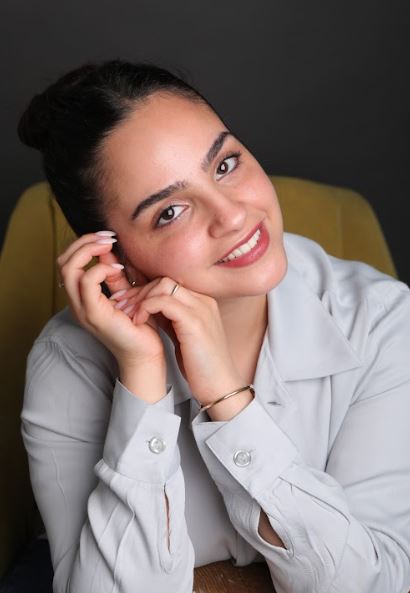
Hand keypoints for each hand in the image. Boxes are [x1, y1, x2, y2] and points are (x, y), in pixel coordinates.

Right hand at [56, 232, 166, 368]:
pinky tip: (117, 269)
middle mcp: (77, 303)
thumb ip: (114, 274)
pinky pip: (87, 282)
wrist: (145, 353)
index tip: (107, 237)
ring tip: (109, 246)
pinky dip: (100, 268)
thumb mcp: (125, 293)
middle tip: (107, 237)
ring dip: (89, 250)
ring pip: (68, 268)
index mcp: (81, 298)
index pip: (67, 262)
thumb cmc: (138, 325)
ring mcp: (82, 309)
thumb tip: (108, 250)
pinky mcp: (94, 314)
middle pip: (63, 261)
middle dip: (83, 242)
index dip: (83, 244)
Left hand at [111, 279, 245, 404]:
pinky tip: (138, 322)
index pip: (169, 283)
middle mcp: (204, 301)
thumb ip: (172, 319)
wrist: (221, 386)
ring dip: (140, 299)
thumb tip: (150, 310)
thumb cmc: (202, 366)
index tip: (128, 304)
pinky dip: (145, 308)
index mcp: (202, 303)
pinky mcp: (194, 322)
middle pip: (165, 281)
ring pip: (163, 286)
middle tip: (122, 307)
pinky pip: (163, 302)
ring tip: (129, 315)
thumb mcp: (185, 336)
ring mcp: (201, 309)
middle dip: (139, 292)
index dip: (145, 291)